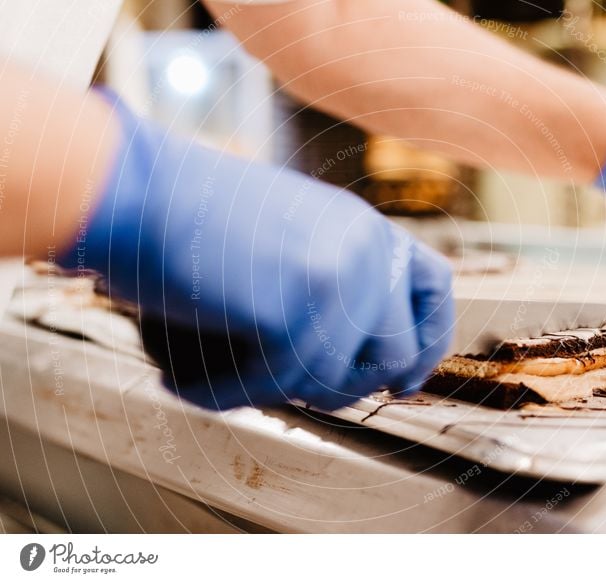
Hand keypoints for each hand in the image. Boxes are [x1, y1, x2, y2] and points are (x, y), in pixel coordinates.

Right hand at [58, 92, 453, 410]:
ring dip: (277, 391)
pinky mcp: (300, 305)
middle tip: (293, 388)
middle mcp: (366, 248)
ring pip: (337, 382)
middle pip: (399, 354)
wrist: (140, 192)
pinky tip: (194, 384)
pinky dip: (230, 394)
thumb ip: (336, 283)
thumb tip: (360, 358)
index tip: (404, 379)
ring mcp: (340, 275)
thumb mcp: (295, 237)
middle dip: (347, 387)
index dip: (429, 343)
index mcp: (367, 229)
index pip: (436, 290)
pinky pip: (279, 384)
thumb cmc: (198, 219)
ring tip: (229, 378)